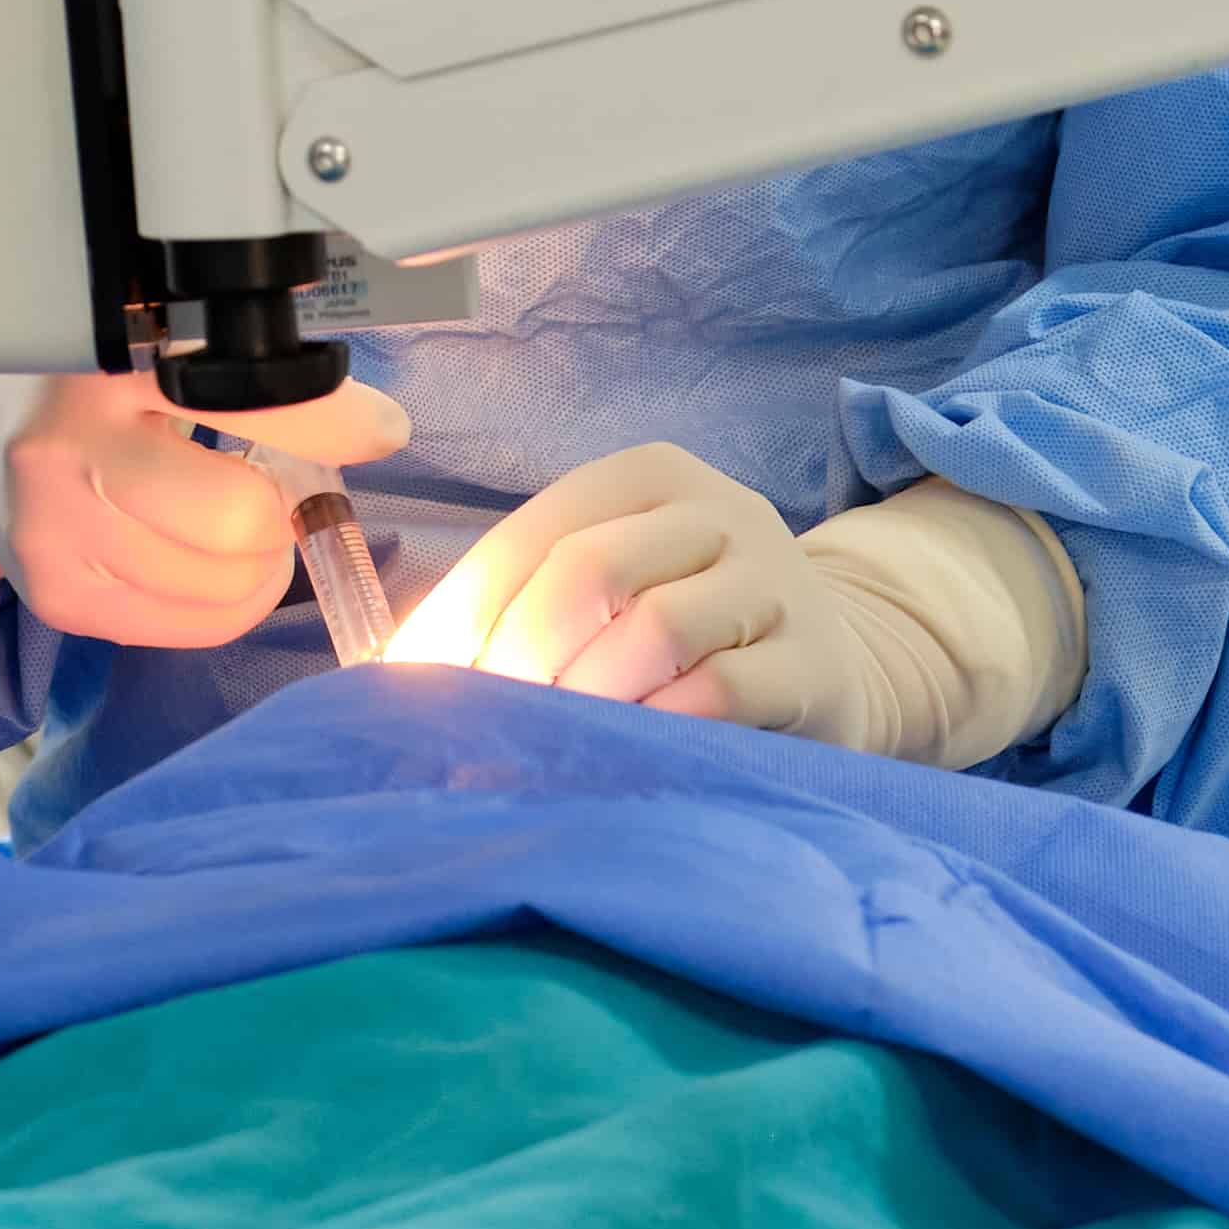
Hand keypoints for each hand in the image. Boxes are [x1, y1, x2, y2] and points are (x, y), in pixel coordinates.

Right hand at [0, 313, 403, 648]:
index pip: (248, 396)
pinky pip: (190, 629)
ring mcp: (52, 528)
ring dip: (258, 566)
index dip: (332, 421)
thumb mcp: (162, 342)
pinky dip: (221, 604)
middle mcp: (64, 443)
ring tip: (232, 524)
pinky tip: (198, 560)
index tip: (375, 428)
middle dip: (279, 512)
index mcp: (107, 355)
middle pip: (239, 520)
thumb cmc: (102, 386)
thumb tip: (376, 429)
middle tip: (267, 487)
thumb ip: (258, 371)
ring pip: (224, 587)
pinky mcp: (56, 595)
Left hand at [387, 448, 1088, 768]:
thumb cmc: (685, 630)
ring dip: (586, 699)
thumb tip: (396, 673)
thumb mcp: (614, 586)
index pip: (535, 531)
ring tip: (556, 744)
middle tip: (488, 727)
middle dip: (519, 658)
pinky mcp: (815, 660)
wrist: (831, 662)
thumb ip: (521, 604)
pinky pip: (722, 692)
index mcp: (647, 475)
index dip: (466, 612)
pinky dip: (659, 727)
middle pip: (590, 571)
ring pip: (656, 629)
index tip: (418, 689)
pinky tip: (630, 753)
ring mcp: (775, 580)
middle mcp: (717, 508)